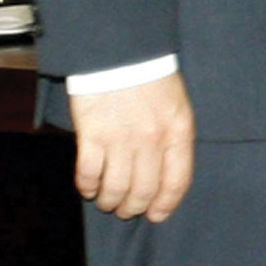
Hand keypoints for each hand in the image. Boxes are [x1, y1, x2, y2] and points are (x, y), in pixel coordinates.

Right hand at [69, 71, 195, 221]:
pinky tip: (88, 187)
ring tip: (107, 201)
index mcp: (178, 130)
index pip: (177, 181)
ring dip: (110, 201)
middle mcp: (152, 139)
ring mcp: (121, 138)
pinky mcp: (92, 135)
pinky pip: (89, 174)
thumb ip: (173, 138)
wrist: (122, 50)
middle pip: (143, 191)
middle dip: (134, 208)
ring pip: (116, 189)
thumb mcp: (176, 105)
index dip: (166, 204)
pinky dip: (87, 187)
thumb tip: (165, 175)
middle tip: (127, 210)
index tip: (157, 215)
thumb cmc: (152, 77)